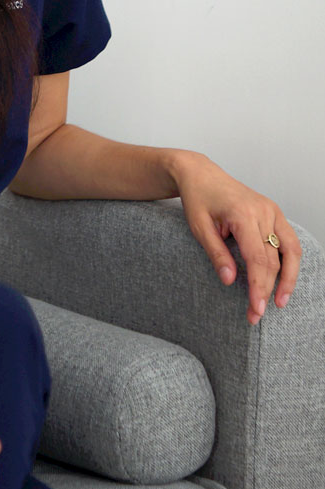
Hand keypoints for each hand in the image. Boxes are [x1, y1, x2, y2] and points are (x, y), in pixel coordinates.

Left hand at [173, 151, 300, 324]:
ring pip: (290, 250)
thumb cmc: (198, 198)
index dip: (258, 287)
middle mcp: (263, 211)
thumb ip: (216, 254)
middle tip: (256, 314)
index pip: (258, 259)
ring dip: (288, 278)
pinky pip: (289, 240)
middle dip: (267, 289)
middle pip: (274, 259)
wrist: (201, 174)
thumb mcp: (199, 228)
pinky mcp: (274, 212)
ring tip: (279, 302)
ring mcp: (272, 210)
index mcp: (243, 215)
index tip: (255, 310)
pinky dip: (289, 261)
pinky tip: (283, 279)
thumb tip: (230, 281)